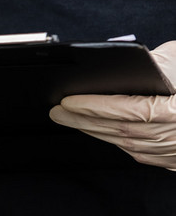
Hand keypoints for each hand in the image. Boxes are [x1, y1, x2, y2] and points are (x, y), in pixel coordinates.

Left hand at [49, 41, 175, 169]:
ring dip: (93, 132)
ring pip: (126, 144)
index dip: (94, 106)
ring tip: (69, 119)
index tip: (68, 99)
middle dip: (82, 120)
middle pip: (119, 131)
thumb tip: (123, 67)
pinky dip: (115, 141)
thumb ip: (160, 63)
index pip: (127, 110)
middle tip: (56, 110)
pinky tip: (98, 131)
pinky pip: (139, 153)